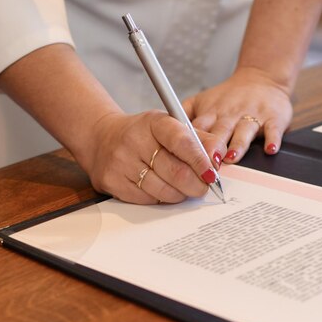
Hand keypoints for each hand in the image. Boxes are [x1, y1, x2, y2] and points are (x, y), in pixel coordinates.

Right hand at [86, 110, 225, 203]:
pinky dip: (162, 197)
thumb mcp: (170, 125)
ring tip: (183, 187)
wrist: (102, 139)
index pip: (182, 141)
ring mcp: (121, 162)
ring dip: (181, 193)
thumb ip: (199, 138)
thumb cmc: (143, 134)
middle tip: (203, 186)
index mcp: (154, 122)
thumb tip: (219, 156)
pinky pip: (148, 199)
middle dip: (197, 184)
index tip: (212, 173)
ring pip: (164, 190)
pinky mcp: (113, 182)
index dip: (201, 160)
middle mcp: (135, 140)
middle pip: (176, 172)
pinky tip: (162, 187)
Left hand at [182, 67, 292, 162]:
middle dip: (212, 147)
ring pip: (244, 131)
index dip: (192, 144)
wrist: (262, 78)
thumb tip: (162, 130)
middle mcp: (230, 115)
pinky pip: (273, 130)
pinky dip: (272, 140)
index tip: (185, 158)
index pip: (198, 129)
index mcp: (211, 113)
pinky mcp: (273, 118)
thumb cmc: (230, 96)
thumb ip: (182, 114)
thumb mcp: (202, 100)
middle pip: (219, 132)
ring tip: (232, 157)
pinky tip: (269, 149)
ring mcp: (252, 116)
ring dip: (238, 144)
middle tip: (207, 164)